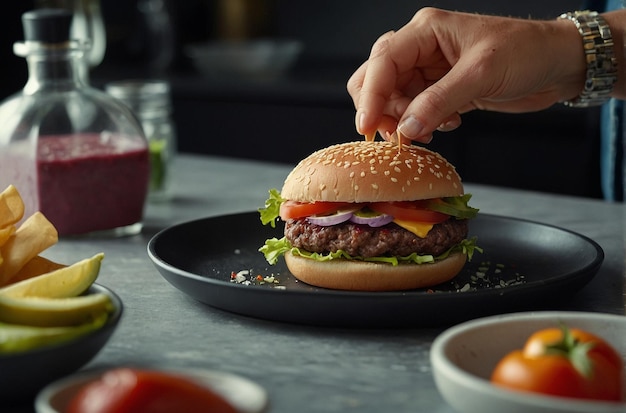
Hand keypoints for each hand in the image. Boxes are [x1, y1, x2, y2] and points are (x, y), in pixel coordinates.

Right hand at [347, 8, 586, 142]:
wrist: (557, 65)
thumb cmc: (526, 52)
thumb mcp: (481, 74)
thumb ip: (439, 101)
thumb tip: (406, 128)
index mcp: (425, 31)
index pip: (383, 61)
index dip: (371, 95)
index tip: (367, 125)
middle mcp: (421, 48)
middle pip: (377, 78)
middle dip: (381, 109)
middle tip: (395, 134)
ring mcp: (429, 71)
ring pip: (393, 98)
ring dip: (403, 121)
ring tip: (428, 132)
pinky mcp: (439, 90)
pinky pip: (413, 110)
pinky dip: (420, 124)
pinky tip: (445, 126)